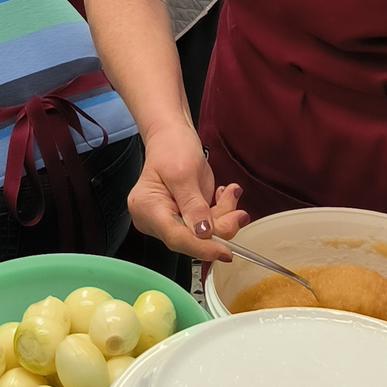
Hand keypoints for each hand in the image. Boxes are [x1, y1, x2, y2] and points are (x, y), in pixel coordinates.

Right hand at [127, 122, 247, 260]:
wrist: (173, 136)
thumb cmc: (172, 147)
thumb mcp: (184, 172)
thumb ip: (193, 204)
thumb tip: (203, 233)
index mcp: (146, 208)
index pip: (175, 237)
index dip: (201, 247)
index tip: (225, 251)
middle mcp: (155, 219)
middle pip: (191, 238)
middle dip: (219, 226)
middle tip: (239, 213)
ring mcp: (171, 219)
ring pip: (205, 233)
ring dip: (224, 215)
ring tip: (230, 192)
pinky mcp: (186, 218)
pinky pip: (209, 224)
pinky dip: (222, 211)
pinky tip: (224, 193)